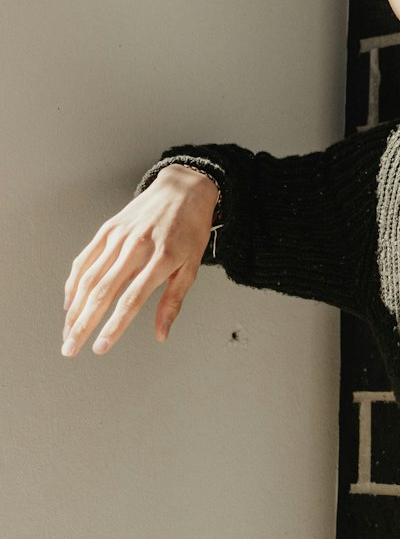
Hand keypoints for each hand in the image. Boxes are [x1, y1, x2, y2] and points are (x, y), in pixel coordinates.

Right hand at [61, 165, 218, 356]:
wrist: (183, 188)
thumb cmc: (191, 229)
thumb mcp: (193, 266)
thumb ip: (173, 302)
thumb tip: (161, 334)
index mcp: (161, 259)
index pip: (131, 300)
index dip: (113, 327)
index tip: (100, 348)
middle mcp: (136, 247)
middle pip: (102, 292)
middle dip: (83, 325)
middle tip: (71, 349)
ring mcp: (119, 237)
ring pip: (88, 278)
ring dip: (74, 309)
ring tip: (67, 332)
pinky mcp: (108, 229)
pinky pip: (84, 259)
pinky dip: (73, 283)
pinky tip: (70, 302)